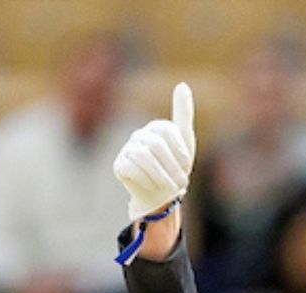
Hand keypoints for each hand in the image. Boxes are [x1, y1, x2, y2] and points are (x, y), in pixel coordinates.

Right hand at [114, 83, 196, 220]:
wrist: (162, 196)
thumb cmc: (176, 169)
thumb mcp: (186, 142)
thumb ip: (184, 113)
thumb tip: (182, 84)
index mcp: (158, 126)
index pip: (169, 131)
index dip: (180, 152)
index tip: (186, 166)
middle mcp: (140, 134)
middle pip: (157, 146)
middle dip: (172, 167)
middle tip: (181, 184)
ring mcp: (128, 149)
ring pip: (144, 157)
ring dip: (162, 176)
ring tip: (169, 187)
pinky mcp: (119, 165)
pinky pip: (133, 169)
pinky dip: (147, 181)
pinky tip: (151, 184)